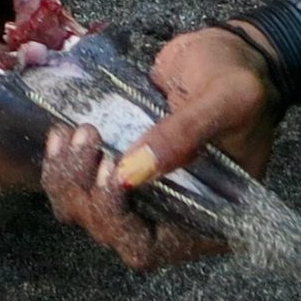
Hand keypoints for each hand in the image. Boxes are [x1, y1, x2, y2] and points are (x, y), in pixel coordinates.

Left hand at [40, 28, 279, 270]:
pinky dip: (62, 163)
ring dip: (67, 179)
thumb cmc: (240, 81)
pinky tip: (60, 135)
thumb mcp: (224, 102)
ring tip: (73, 135)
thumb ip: (182, 136)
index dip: (119, 221)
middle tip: (88, 140)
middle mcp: (170, 212)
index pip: (147, 248)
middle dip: (86, 192)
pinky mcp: (121, 161)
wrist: (231, 51)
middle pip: (107, 230)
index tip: (113, 173)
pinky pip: (79, 180)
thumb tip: (131, 174)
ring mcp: (141, 188)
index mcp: (204, 217)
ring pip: (84, 209)